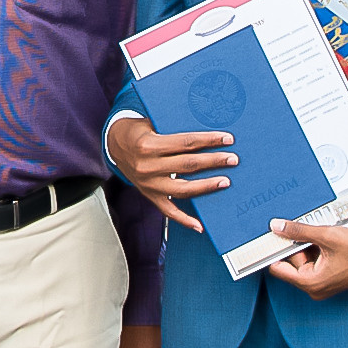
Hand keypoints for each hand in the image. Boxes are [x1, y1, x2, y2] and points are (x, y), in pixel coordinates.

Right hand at [105, 116, 236, 232]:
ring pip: (183, 189)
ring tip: (225, 181)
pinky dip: (184, 220)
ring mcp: (149, 184)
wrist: (114, 145)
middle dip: (214, 161)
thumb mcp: (152, 122)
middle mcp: (148, 166)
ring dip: (206, 186)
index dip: (208, 140)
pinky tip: (200, 225)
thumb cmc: (138, 131)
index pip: (186, 143)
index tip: (227, 139)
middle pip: (188, 165)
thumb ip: (174, 128)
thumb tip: (205, 129)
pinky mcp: (150, 195)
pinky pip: (168, 211)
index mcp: (149, 145)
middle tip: (233, 159)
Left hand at [265, 222, 347, 299]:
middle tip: (298, 228)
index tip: (267, 237)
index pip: (278, 269)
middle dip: (294, 245)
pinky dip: (315, 249)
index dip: (273, 252)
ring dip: (306, 245)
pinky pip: (313, 261)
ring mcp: (322, 283)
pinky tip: (324, 238)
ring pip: (302, 260)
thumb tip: (277, 227)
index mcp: (311, 283)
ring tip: (319, 234)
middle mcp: (314, 287)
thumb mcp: (327, 236)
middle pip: (291, 263)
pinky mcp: (328, 277)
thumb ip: (299, 231)